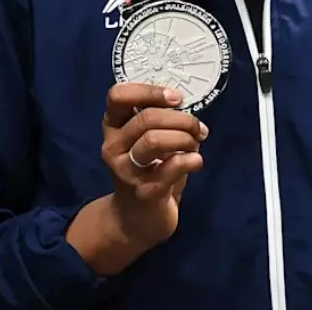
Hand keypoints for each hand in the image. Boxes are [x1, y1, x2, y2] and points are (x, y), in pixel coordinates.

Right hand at [67, 83, 207, 274]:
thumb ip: (159, 120)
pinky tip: (195, 162)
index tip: (176, 98)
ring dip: (185, 138)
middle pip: (146, 118)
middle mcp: (113, 146)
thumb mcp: (146, 140)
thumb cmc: (148, 171)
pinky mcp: (145, 191)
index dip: (150, 91)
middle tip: (198, 128)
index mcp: (113, 127)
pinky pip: (172, 166)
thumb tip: (185, 106)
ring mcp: (126, 170)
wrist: (136, 220)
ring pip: (154, 140)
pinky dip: (192, 159)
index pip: (118, 95)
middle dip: (182, 119)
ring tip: (195, 144)